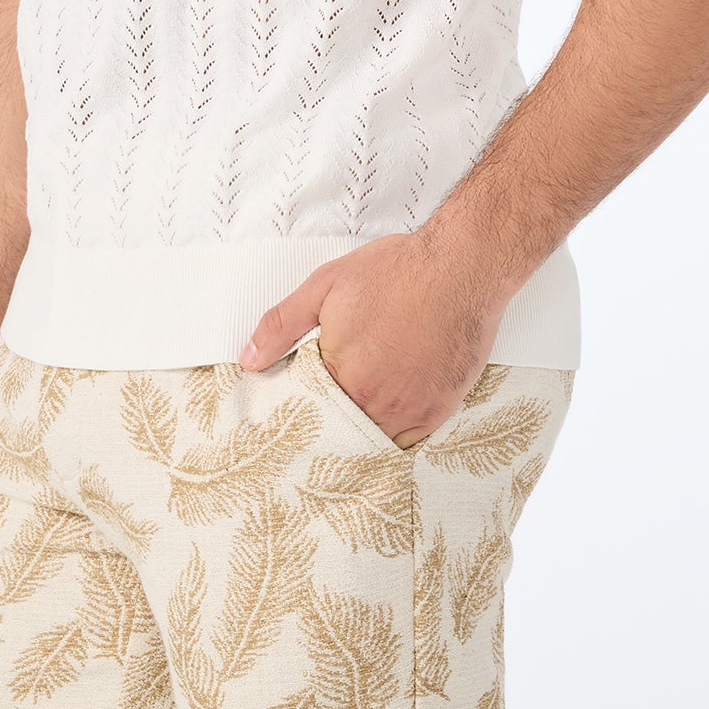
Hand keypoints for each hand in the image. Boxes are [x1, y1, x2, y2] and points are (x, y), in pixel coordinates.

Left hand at [238, 232, 505, 447]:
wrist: (460, 266)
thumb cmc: (395, 271)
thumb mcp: (325, 285)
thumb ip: (282, 325)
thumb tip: (248, 359)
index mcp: (340, 373)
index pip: (307, 412)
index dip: (299, 413)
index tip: (291, 419)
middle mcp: (374, 400)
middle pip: (339, 431)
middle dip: (327, 429)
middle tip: (316, 429)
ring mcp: (409, 409)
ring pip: (372, 440)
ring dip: (359, 435)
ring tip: (350, 425)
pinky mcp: (439, 410)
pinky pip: (408, 441)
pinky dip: (394, 436)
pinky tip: (386, 421)